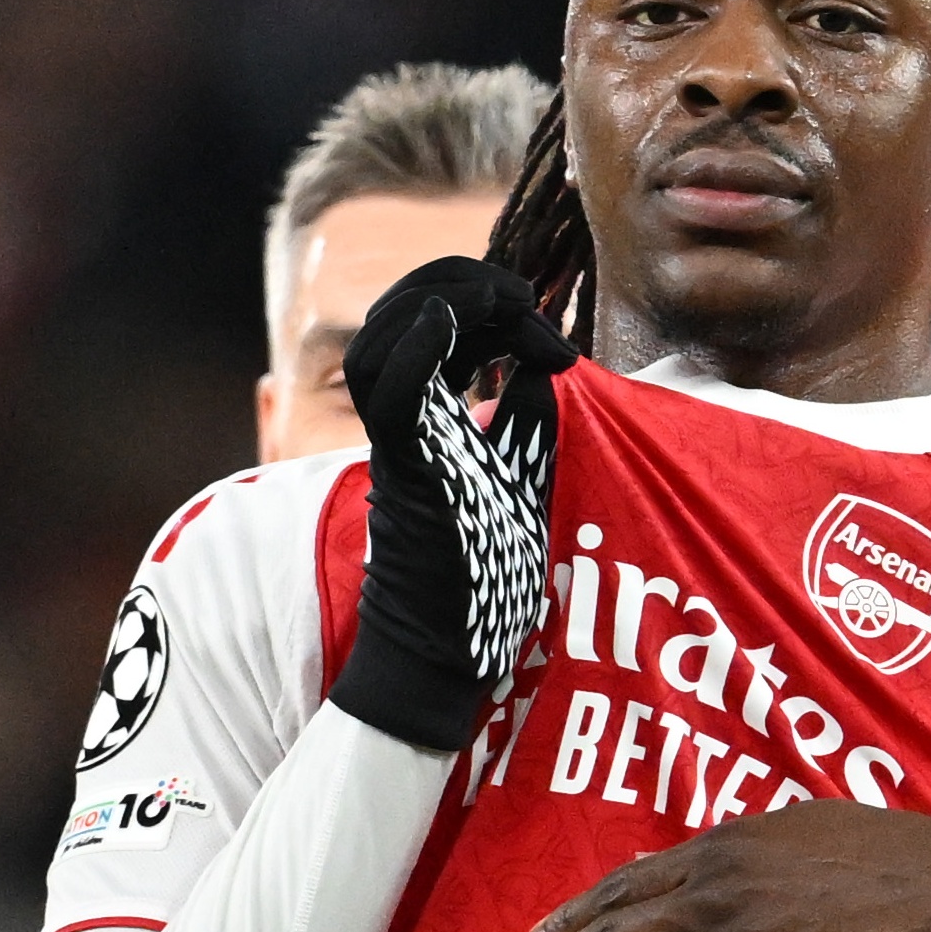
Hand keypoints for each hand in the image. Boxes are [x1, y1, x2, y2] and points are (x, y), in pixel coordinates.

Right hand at [326, 257, 578, 751]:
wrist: (448, 650)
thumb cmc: (482, 574)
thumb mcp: (518, 471)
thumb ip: (522, 416)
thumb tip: (544, 361)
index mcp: (426, 412)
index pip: (433, 318)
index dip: (489, 300)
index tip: (549, 333)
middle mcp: (401, 418)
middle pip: (401, 310)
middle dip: (466, 281)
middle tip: (530, 303)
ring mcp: (397, 443)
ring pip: (381, 338)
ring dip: (445, 300)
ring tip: (508, 307)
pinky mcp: (404, 471)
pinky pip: (390, 396)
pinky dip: (415, 347)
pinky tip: (449, 322)